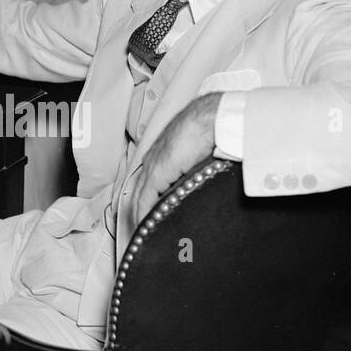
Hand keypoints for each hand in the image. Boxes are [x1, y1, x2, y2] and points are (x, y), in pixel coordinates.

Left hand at [128, 93, 220, 227]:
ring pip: (139, 196)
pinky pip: (145, 199)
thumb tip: (195, 183)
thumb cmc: (209, 129)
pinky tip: (147, 225)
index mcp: (161, 153)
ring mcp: (153, 166)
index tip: (148, 214)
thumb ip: (191, 168)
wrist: (210, 118)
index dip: (145, 199)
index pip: (147, 182)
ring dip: (141, 214)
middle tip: (142, 229)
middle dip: (139, 210)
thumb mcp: (198, 153)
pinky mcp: (157, 173)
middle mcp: (152, 159)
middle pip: (139, 191)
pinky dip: (144, 213)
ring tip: (145, 231)